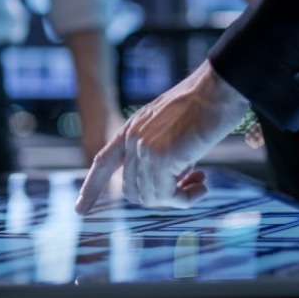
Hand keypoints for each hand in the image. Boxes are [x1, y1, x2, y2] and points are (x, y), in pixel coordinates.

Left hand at [74, 61, 247, 213]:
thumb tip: (170, 181)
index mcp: (131, 129)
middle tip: (190, 185)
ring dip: (177, 198)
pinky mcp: (162, 157)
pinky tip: (202, 186)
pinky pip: (166, 196)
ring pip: (149, 196)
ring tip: (200, 183)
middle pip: (132, 190)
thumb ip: (160, 150)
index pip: (102, 162)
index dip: (91, 188)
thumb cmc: (204, 105)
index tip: (80, 210)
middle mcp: (132, 139)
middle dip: (160, 196)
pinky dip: (186, 199)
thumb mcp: (171, 127)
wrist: (218, 87)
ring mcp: (144, 148)